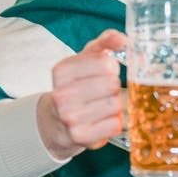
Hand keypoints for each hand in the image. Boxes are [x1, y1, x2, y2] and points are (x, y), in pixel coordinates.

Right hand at [37, 29, 127, 159]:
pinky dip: (115, 121)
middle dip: (113, 86)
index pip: (105, 63)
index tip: (104, 71)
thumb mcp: (85, 60)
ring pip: (116, 104)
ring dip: (115, 104)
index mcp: (61, 71)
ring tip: (101, 105)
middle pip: (112, 83)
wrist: (54, 122)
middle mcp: (61, 95)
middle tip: (103, 90)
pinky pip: (116, 124)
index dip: (111, 66)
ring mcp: (70, 118)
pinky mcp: (81, 137)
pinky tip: (102, 119)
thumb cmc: (76, 85)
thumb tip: (122, 39)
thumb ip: (105, 43)